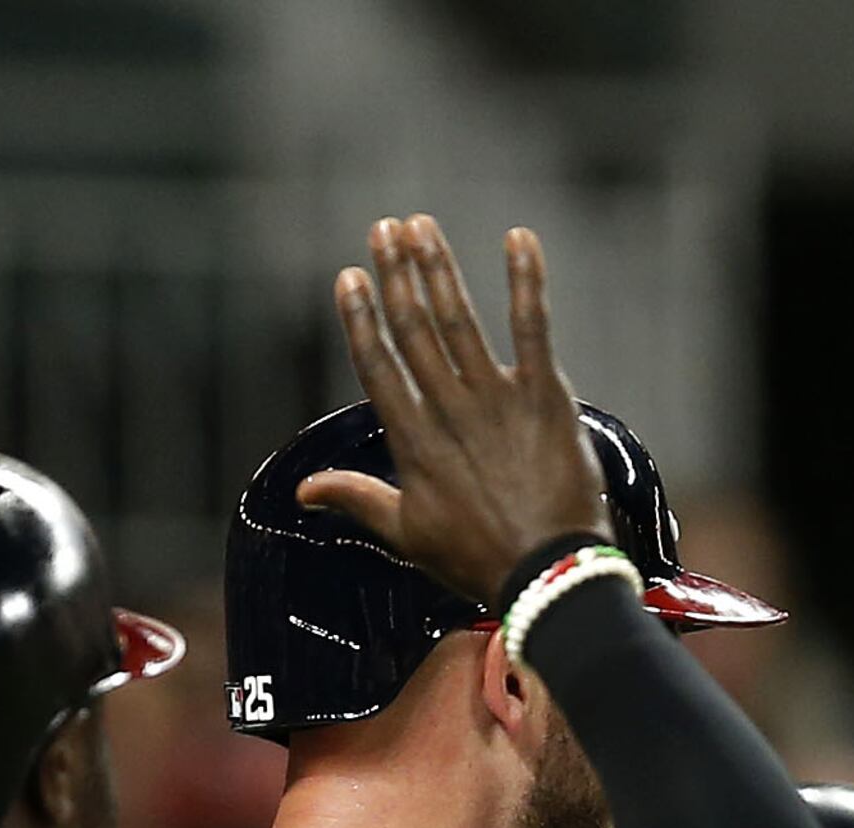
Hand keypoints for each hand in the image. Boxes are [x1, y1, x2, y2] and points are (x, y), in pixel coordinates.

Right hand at [299, 218, 611, 606]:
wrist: (549, 574)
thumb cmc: (477, 560)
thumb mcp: (407, 534)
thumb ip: (357, 500)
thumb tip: (304, 490)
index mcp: (413, 441)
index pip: (378, 364)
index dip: (361, 316)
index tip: (350, 276)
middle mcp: (450, 410)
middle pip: (415, 328)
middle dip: (397, 273)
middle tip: (385, 229)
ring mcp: (498, 400)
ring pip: (460, 320)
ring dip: (440, 267)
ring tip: (422, 226)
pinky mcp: (546, 396)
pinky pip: (533, 326)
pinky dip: (525, 280)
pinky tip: (518, 238)